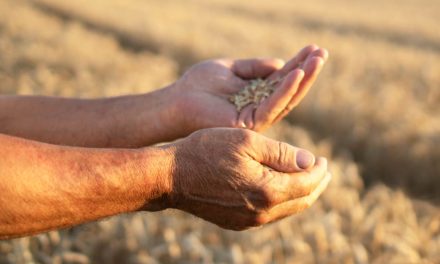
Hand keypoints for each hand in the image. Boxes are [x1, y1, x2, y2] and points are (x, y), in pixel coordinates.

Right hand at [165, 128, 330, 230]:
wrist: (171, 176)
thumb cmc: (207, 151)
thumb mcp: (247, 142)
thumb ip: (282, 153)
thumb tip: (310, 162)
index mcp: (268, 190)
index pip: (307, 183)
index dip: (319, 170)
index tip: (324, 159)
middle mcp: (261, 212)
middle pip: (301, 201)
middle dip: (316, 185)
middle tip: (324, 171)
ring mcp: (248, 221)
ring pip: (287, 210)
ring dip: (301, 194)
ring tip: (307, 179)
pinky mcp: (237, 222)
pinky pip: (269, 214)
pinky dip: (282, 201)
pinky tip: (281, 189)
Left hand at [173, 45, 327, 133]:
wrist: (177, 101)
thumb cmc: (199, 84)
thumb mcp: (231, 68)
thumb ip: (255, 66)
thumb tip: (281, 63)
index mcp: (256, 94)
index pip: (282, 79)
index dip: (298, 64)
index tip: (313, 48)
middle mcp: (259, 107)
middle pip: (289, 90)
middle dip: (307, 71)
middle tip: (323, 53)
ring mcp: (256, 117)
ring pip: (286, 99)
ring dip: (303, 79)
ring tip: (317, 60)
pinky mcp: (249, 123)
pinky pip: (272, 106)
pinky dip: (285, 90)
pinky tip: (297, 74)